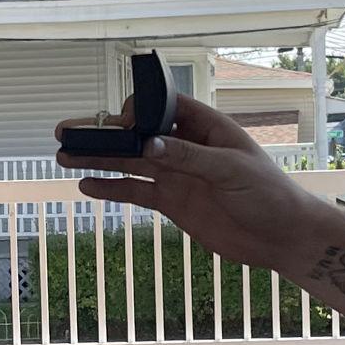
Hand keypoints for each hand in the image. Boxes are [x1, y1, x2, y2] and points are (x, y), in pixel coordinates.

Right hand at [56, 95, 308, 270]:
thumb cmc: (269, 194)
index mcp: (206, 127)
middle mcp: (186, 147)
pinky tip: (87, 186)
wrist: (281, 237)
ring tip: (63, 157)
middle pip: (136, 134)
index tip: (121, 125)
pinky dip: (111, 188)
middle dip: (103, 133)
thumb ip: (190, 157)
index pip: (163, 107)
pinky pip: (136, 191)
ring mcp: (177, 175)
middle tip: (65, 132)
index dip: (137, 110)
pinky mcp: (173, 202)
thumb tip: (149, 145)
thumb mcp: (231, 170)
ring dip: (98, 160)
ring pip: (129, 162)